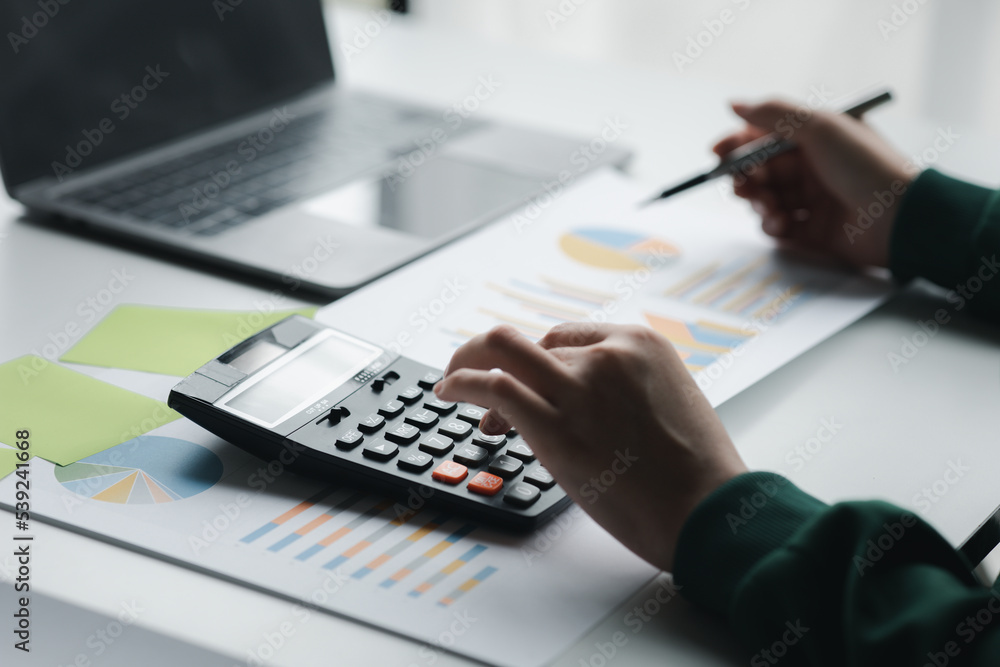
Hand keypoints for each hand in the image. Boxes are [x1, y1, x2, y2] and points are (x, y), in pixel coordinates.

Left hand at [435, 323, 746, 570]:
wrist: (709, 512)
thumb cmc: (696, 473)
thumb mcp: (670, 403)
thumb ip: (626, 390)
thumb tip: (583, 405)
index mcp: (639, 344)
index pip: (564, 338)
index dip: (533, 361)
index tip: (520, 386)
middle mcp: (607, 355)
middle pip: (528, 343)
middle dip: (491, 355)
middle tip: (467, 372)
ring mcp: (580, 387)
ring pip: (503, 351)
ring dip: (467, 364)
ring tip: (450, 384)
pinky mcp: (557, 427)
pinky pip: (494, 386)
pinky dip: (462, 383)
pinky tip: (449, 393)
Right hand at [715, 99, 914, 267]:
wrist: (900, 218)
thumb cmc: (866, 167)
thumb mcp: (820, 127)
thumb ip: (773, 114)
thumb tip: (733, 104)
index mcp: (816, 138)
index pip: (765, 138)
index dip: (738, 144)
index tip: (717, 153)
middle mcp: (813, 167)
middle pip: (760, 170)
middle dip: (745, 177)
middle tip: (742, 185)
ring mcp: (812, 200)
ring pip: (765, 200)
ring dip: (759, 203)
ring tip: (769, 208)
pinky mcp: (813, 231)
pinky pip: (778, 227)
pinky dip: (773, 225)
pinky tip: (782, 224)